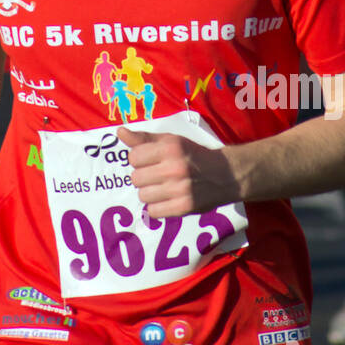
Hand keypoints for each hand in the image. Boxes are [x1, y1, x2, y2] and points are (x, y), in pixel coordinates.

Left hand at [116, 125, 240, 216]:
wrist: (225, 175)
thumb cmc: (193, 155)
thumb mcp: (171, 140)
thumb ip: (144, 138)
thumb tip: (119, 132)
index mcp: (170, 148)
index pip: (134, 157)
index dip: (139, 160)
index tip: (149, 161)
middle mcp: (174, 168)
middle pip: (136, 178)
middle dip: (143, 177)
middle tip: (156, 175)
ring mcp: (179, 189)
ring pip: (143, 196)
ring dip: (149, 193)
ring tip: (162, 187)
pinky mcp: (183, 207)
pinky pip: (153, 211)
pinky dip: (157, 207)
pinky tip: (167, 199)